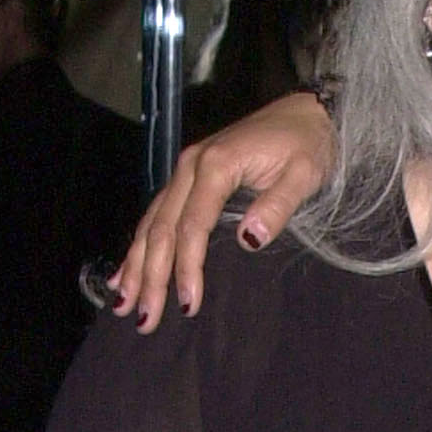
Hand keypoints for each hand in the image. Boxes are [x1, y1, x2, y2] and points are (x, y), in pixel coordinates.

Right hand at [112, 93, 336, 326]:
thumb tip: (249, 239)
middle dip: (151, 277)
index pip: (192, 226)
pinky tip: (125, 273)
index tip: (188, 304)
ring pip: (152, 224)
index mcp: (216, 166)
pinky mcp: (188, 177)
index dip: (187, 267)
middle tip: (145, 319)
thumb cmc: (307, 144)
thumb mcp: (303, 174)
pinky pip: (157, 214)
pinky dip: (140, 246)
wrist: (306, 112)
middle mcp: (191, 166)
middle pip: (163, 229)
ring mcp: (185, 170)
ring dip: (136, 266)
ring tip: (123, 305)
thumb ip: (277, 205)